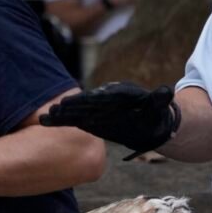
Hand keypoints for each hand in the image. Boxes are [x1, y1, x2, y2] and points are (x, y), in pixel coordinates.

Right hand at [39, 82, 179, 159]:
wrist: (150, 120)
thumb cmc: (155, 113)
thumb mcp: (160, 106)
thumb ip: (161, 99)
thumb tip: (167, 91)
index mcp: (120, 94)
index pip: (103, 97)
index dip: (90, 100)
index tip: (79, 101)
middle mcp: (105, 99)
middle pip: (86, 103)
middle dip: (71, 107)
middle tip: (55, 109)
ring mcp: (97, 108)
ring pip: (77, 111)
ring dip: (62, 114)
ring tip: (45, 118)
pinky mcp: (91, 118)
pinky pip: (74, 119)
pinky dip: (61, 120)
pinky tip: (44, 122)